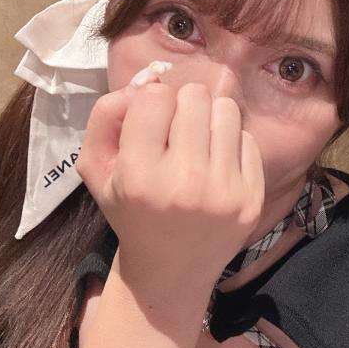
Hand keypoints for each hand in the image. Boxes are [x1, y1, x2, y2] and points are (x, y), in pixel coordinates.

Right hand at [76, 68, 264, 300]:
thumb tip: (150, 79)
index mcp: (139, 177)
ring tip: (198, 143)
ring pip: (226, 109)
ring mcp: (224, 192)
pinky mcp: (252, 198)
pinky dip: (230, 144)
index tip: (151, 126)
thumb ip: (106, 115)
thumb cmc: (130, 210)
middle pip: (195, 96)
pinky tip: (216, 166)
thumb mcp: (96, 168)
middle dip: (182, 105)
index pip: (155, 97)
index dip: (151, 104)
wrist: (169, 269)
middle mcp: (185, 184)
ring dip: (210, 118)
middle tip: (176, 132)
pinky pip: (248, 138)